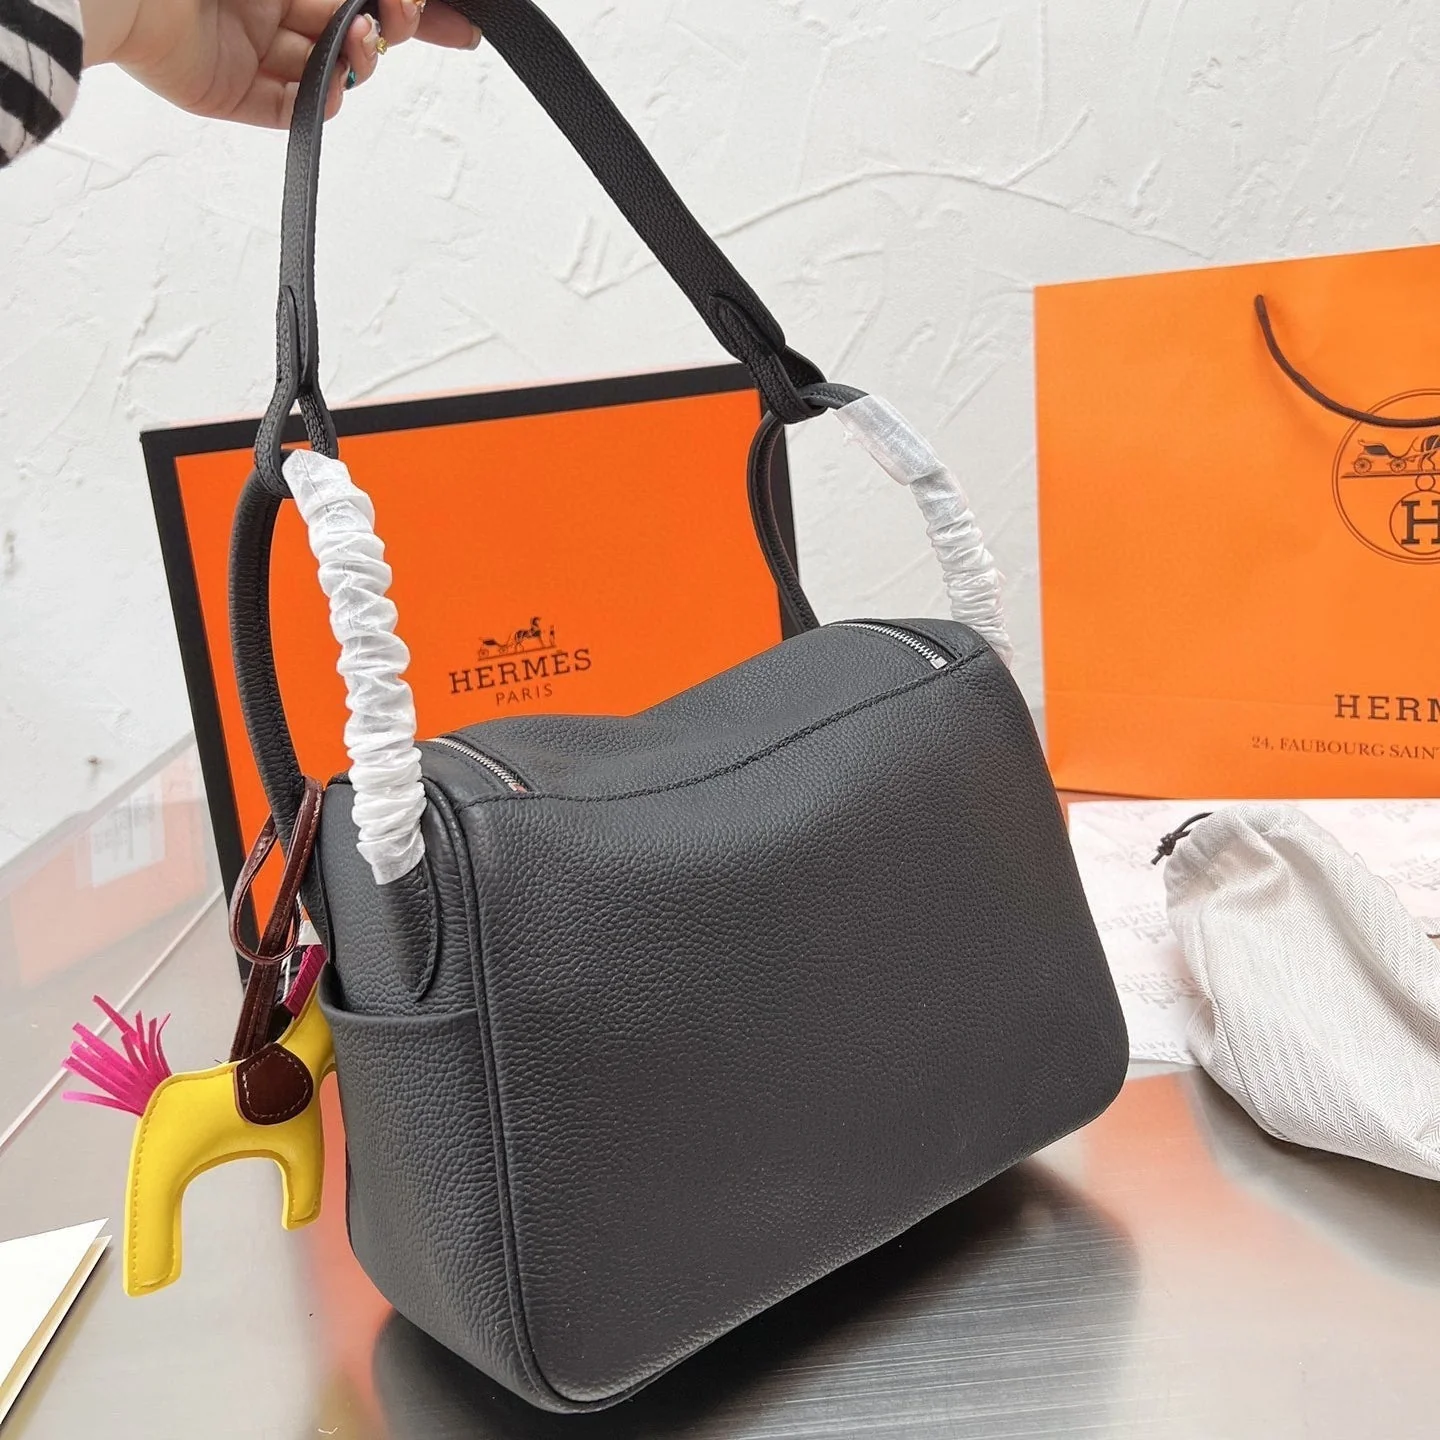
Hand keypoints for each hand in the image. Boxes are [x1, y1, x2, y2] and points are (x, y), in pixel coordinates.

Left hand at [81, 0, 480, 127]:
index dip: (416, 9)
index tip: (463, 24)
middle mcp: (266, 2)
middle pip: (354, 27)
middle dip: (396, 27)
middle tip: (405, 20)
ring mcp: (249, 49)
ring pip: (329, 69)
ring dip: (359, 61)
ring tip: (360, 45)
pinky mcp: (228, 92)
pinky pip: (290, 110)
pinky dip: (320, 102)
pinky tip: (332, 85)